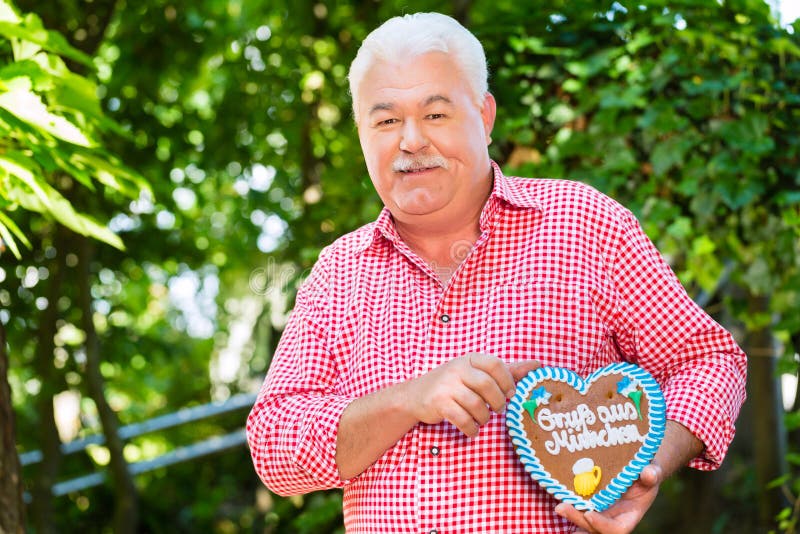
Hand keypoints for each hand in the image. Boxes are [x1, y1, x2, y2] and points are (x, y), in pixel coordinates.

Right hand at [407, 353, 538, 436]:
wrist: (415, 395)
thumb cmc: (453, 384)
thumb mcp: (476, 372)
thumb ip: (506, 371)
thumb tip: (537, 365)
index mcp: (470, 359)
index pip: (495, 364)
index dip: (507, 381)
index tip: (510, 393)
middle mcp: (457, 369)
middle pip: (487, 385)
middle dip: (497, 402)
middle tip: (498, 409)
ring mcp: (446, 386)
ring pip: (476, 404)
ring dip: (484, 418)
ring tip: (482, 419)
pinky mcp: (438, 403)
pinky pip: (462, 419)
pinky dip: (471, 429)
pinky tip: (471, 429)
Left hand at [555, 463, 662, 533]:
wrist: (639, 469)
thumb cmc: (647, 472)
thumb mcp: (652, 471)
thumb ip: (652, 474)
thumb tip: (649, 473)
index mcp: (630, 515)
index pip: (617, 529)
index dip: (603, 525)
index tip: (590, 514)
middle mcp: (614, 517)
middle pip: (595, 527)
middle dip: (579, 520)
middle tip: (561, 508)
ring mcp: (602, 512)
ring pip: (585, 521)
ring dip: (572, 515)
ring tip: (559, 508)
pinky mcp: (593, 502)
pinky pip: (581, 508)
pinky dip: (571, 506)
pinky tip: (559, 500)